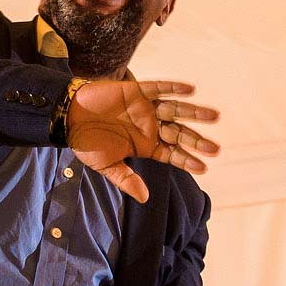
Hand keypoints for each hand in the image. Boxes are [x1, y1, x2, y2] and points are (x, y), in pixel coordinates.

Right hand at [67, 79, 218, 202]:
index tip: (204, 168)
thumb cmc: (87, 143)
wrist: (69, 116)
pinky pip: (158, 87)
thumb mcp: (106, 165)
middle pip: (179, 133)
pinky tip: (190, 90)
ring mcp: (145, 108)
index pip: (172, 154)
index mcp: (145, 145)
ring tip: (213, 116)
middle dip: (197, 140)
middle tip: (216, 149)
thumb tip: (145, 197)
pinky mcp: (136, 91)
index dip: (187, 160)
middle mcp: (149, 126)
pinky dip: (172, 88)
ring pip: (175, 110)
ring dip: (193, 112)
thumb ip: (126, 179)